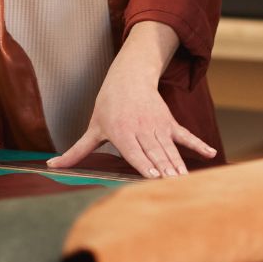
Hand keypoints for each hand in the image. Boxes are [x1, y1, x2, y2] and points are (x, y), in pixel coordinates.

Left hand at [50, 54, 216, 177]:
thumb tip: (51, 166)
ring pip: (169, 148)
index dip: (146, 164)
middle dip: (165, 169)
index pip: (135, 152)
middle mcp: (141, 129)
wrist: (129, 77)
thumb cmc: (108, 104)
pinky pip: (185, 135)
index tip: (157, 176)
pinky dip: (198, 144)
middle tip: (175, 184)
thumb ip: (75, 152)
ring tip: (187, 179)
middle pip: (155, 152)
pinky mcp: (169, 123)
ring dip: (178, 163)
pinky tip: (211, 153)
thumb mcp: (92, 128)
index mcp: (122, 133)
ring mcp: (158, 126)